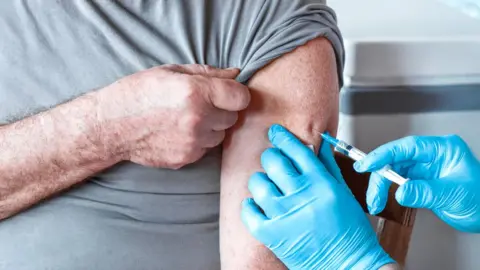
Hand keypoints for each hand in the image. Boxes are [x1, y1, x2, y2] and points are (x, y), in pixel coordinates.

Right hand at [98, 64, 249, 168]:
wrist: (111, 125)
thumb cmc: (138, 93)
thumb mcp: (171, 72)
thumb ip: (208, 73)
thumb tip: (235, 74)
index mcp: (196, 92)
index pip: (241, 97)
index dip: (236, 94)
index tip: (228, 93)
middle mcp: (198, 119)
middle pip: (233, 117)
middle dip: (223, 110)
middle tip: (202, 104)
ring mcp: (193, 142)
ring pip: (221, 135)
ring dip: (212, 127)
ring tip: (188, 119)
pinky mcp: (186, 158)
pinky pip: (206, 149)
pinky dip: (199, 141)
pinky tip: (178, 132)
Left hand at [241, 124, 393, 269]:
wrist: (348, 265)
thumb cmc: (351, 232)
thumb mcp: (344, 193)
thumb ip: (328, 166)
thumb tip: (319, 143)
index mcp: (322, 183)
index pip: (296, 150)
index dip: (282, 137)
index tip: (275, 133)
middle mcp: (302, 196)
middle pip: (273, 162)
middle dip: (271, 158)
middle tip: (273, 162)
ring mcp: (284, 215)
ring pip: (258, 183)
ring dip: (261, 181)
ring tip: (268, 186)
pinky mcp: (271, 234)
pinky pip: (248, 211)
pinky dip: (249, 206)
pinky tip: (257, 205)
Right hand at [355, 135, 479, 232]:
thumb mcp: (453, 194)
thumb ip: (424, 192)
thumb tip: (400, 191)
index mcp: (443, 149)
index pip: (407, 147)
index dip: (383, 154)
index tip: (367, 164)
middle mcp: (432, 156)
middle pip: (396, 160)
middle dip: (380, 176)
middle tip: (372, 193)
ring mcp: (427, 169)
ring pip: (395, 172)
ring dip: (382, 187)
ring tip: (376, 202)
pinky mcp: (422, 182)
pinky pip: (400, 183)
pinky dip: (389, 192)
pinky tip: (384, 200)